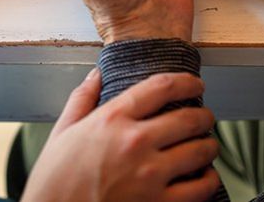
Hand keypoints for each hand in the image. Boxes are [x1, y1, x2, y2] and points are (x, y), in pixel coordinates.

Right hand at [22, 70, 220, 201]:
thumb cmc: (55, 181)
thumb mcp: (62, 132)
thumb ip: (82, 99)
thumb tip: (96, 74)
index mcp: (112, 119)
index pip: (162, 88)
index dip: (186, 82)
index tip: (195, 85)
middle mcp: (135, 143)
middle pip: (190, 118)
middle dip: (204, 116)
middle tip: (204, 118)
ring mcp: (149, 175)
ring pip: (201, 151)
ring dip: (209, 146)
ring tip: (205, 146)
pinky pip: (201, 188)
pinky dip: (208, 180)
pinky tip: (203, 177)